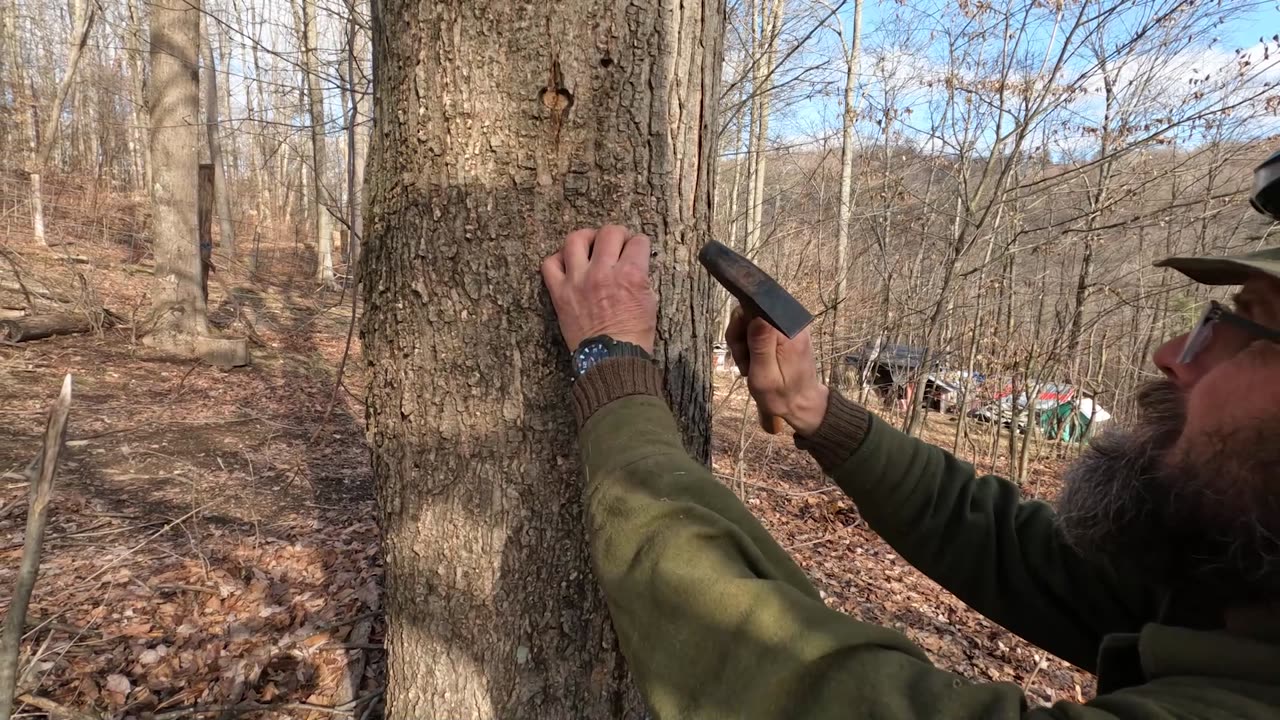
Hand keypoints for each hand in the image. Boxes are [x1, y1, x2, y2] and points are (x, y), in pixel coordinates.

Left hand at [541, 225, 657, 352]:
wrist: (611, 360)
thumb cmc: (633, 336)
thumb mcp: (650, 303)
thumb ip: (642, 278)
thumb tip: (635, 264)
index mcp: (630, 275)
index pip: (637, 241)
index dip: (640, 244)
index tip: (638, 249)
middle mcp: (603, 273)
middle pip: (609, 233)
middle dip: (618, 235)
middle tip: (618, 244)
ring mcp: (578, 281)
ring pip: (576, 239)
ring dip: (586, 238)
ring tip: (591, 245)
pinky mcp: (560, 293)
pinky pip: (549, 264)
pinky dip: (557, 260)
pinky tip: (568, 264)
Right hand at [725, 305, 828, 434]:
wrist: (800, 405)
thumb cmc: (782, 396)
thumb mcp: (765, 376)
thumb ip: (760, 345)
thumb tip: (756, 316)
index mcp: (789, 332)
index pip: (755, 310)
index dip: (741, 327)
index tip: (740, 350)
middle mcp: (792, 323)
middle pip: (751, 314)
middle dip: (740, 337)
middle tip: (743, 362)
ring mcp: (788, 327)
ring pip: (751, 322)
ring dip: (743, 344)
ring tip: (749, 366)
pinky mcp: (784, 332)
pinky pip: (759, 330)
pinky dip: (751, 346)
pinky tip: (753, 362)